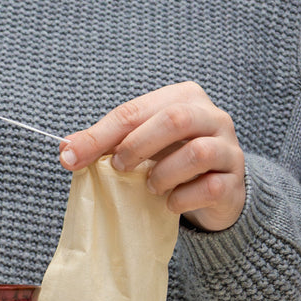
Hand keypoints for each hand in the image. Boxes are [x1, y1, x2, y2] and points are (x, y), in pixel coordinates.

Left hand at [59, 81, 245, 231]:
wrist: (216, 190)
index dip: (100, 135)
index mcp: (182, 97)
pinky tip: (171, 203)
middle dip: (138, 145)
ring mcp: (228, 148)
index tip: (72, 158)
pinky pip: (210, 187)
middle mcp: (211, 116)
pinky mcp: (235, 181)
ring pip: (198, 152)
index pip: (135, 109)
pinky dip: (183, 199)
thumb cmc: (170, 159)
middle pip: (175, 119)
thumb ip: (103, 144)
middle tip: (120, 167)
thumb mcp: (136, 146)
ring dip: (164, 174)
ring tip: (150, 186)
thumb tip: (65, 151)